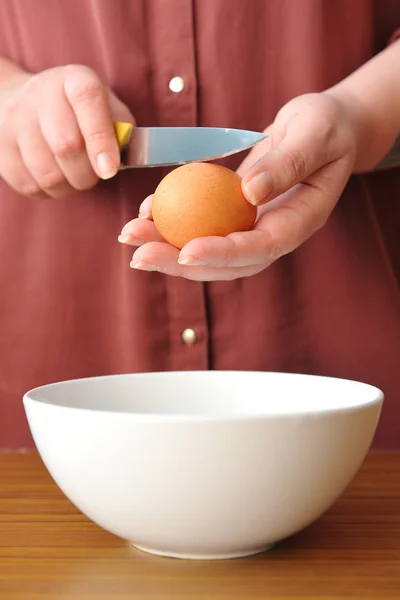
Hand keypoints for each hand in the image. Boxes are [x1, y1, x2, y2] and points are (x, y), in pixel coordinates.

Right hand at [0, 64, 133, 197]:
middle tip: (95, 175)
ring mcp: (14, 120)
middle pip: (66, 146)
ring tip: (74, 176)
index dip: (100, 139)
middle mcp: (40, 94)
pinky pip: (30, 186)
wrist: (24, 103)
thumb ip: (123, 130)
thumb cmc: (79, 114)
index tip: (109, 170)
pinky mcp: (0, 148)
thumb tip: (126, 157)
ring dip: (69, 186)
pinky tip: (55, 177)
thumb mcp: (107, 108)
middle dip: (88, 173)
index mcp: (74, 80)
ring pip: (48, 174)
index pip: (88, 101)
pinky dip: (49, 191)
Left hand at [119, 92, 357, 280]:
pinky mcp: (235, 216)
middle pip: (226, 264)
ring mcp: (254, 228)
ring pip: (208, 251)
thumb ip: (288, 163)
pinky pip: (203, 227)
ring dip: (167, 248)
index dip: (223, 254)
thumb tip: (249, 192)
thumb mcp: (315, 133)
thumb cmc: (326, 126)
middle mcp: (274, 235)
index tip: (187, 251)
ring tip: (129, 236)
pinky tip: (144, 211)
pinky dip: (172, 223)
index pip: (260, 248)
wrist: (324, 130)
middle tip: (138, 255)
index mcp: (299, 222)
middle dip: (179, 264)